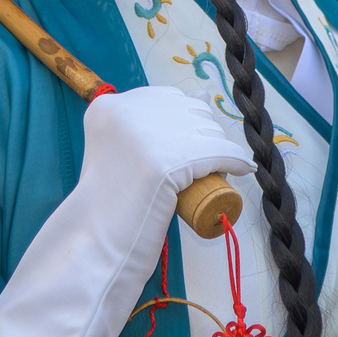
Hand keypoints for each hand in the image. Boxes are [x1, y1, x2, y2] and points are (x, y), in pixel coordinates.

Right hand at [0, 87, 253, 336]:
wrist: (95, 241)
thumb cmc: (107, 202)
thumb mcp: (116, 149)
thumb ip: (142, 124)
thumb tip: (202, 94)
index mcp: (108, 106)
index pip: (167, 98)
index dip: (186, 118)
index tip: (191, 139)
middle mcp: (126, 112)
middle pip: (188, 111)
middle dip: (204, 131)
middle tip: (207, 157)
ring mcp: (147, 136)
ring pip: (206, 131)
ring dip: (221, 147)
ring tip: (223, 165)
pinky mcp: (168, 162)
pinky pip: (217, 153)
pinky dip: (235, 161)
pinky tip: (242, 168)